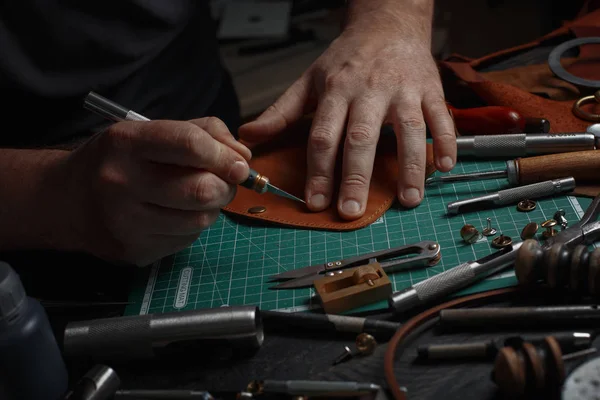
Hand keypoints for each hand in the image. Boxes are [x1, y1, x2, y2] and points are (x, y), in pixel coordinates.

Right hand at [64, 117, 250, 265]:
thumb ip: (202, 133)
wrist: (68, 201)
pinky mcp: (134, 251)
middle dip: (226, 186)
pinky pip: (186, 239)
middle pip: (201, 190)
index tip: (240, 163)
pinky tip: (175, 215)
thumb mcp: (150, 132)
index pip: (189, 144)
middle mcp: (121, 183)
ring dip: (212, 208)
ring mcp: (126, 222)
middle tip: (226, 181)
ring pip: (200, 219)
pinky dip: (192, 225)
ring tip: (198, 196)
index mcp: (126, 143)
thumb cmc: (119, 161)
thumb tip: (242, 157)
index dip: (224, 154)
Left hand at [239, 4, 455, 218]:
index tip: (315, 203)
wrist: (387, 24)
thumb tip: (249, 136)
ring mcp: (403, 89)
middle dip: (356, 177)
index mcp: (336, 91)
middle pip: (362, 138)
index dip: (318, 172)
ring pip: (409, 130)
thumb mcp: (309, 81)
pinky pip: (442, 117)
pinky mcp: (430, 88)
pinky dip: (447, 141)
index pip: (323, 137)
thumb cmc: (346, 58)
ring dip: (410, 167)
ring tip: (407, 200)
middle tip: (352, 212)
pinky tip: (444, 167)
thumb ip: (281, 112)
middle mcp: (370, 91)